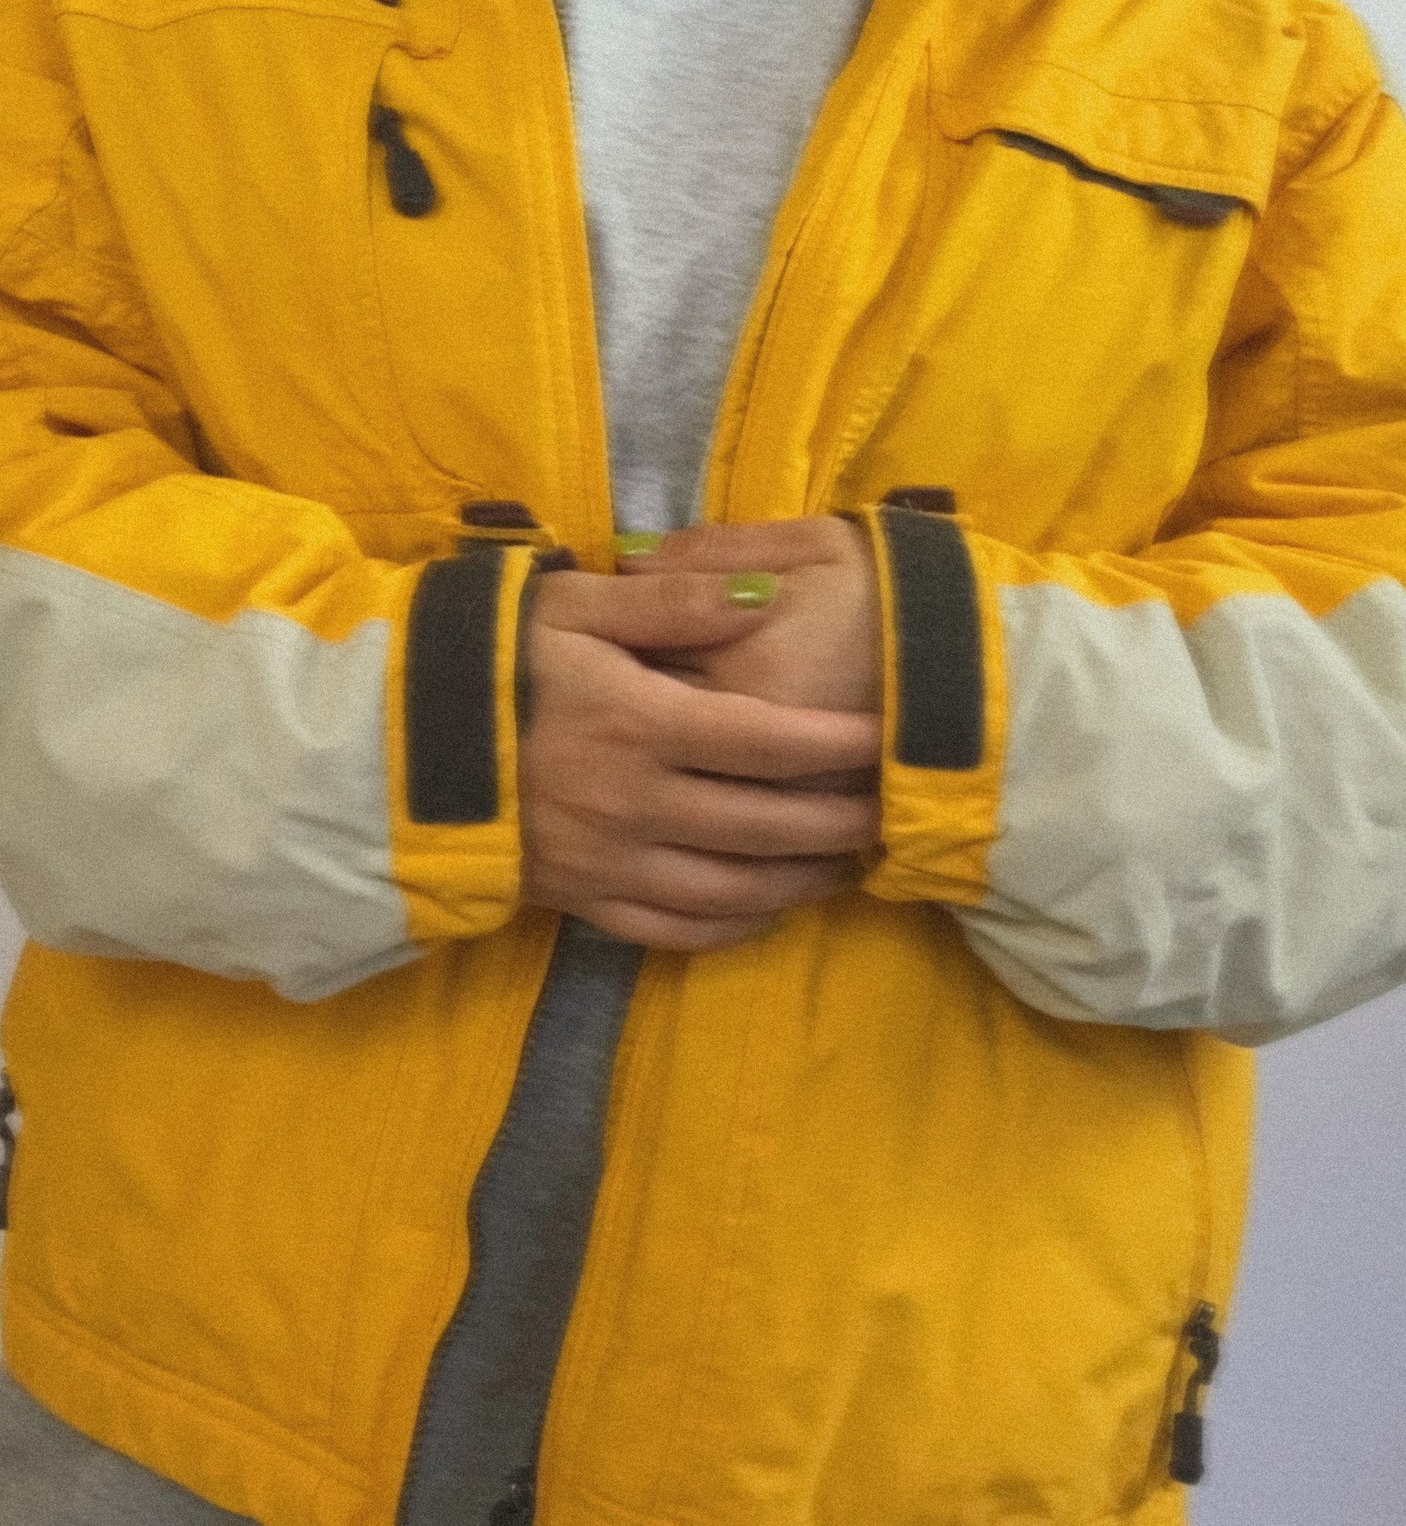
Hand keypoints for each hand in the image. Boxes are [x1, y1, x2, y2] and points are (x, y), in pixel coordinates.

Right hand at [519, 566, 881, 950]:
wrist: (398, 741)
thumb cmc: (497, 660)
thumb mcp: (574, 607)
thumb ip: (671, 601)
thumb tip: (764, 595)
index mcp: (639, 724)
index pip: (766, 740)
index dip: (837, 744)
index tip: (884, 739)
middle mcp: (632, 804)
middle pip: (764, 824)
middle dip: (838, 821)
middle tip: (887, 810)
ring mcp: (608, 863)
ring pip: (731, 889)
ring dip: (798, 881)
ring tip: (845, 863)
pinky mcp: (581, 902)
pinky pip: (674, 931)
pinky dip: (732, 927)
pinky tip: (767, 909)